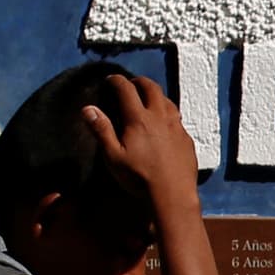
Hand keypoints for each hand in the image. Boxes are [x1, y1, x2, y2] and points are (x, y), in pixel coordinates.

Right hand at [80, 67, 202, 207]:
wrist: (173, 194)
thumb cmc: (139, 177)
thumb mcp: (113, 156)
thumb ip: (101, 130)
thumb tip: (88, 109)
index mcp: (139, 119)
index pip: (126, 89)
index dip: (116, 81)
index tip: (110, 79)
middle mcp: (160, 117)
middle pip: (151, 88)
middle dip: (139, 81)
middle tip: (131, 83)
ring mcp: (176, 127)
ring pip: (168, 100)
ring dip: (156, 95)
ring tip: (148, 99)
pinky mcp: (186, 138)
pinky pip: (178, 118)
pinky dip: (168, 113)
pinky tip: (165, 122)